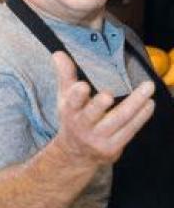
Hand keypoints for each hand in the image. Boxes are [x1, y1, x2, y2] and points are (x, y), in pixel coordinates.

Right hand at [51, 51, 154, 167]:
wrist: (76, 154)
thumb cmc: (73, 119)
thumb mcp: (64, 98)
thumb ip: (65, 75)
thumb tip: (58, 53)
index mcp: (69, 112)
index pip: (71, 103)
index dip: (76, 96)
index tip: (82, 86)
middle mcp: (82, 126)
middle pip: (92, 115)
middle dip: (98, 105)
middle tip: (108, 95)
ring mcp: (98, 138)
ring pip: (118, 120)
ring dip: (135, 104)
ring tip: (148, 88)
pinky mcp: (113, 147)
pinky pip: (130, 130)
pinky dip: (141, 117)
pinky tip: (149, 104)